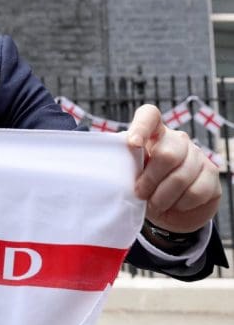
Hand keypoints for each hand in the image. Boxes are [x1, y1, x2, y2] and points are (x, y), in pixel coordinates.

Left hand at [128, 104, 220, 232]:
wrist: (168, 209)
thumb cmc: (144, 186)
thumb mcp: (130, 174)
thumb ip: (125, 165)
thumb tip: (113, 167)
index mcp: (153, 133)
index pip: (149, 116)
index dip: (141, 127)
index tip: (133, 144)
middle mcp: (177, 139)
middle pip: (167, 154)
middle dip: (150, 180)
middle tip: (140, 194)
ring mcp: (198, 155)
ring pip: (182, 176)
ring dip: (163, 197)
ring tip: (154, 205)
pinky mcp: (211, 174)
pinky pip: (196, 191)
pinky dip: (180, 204)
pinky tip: (173, 205)